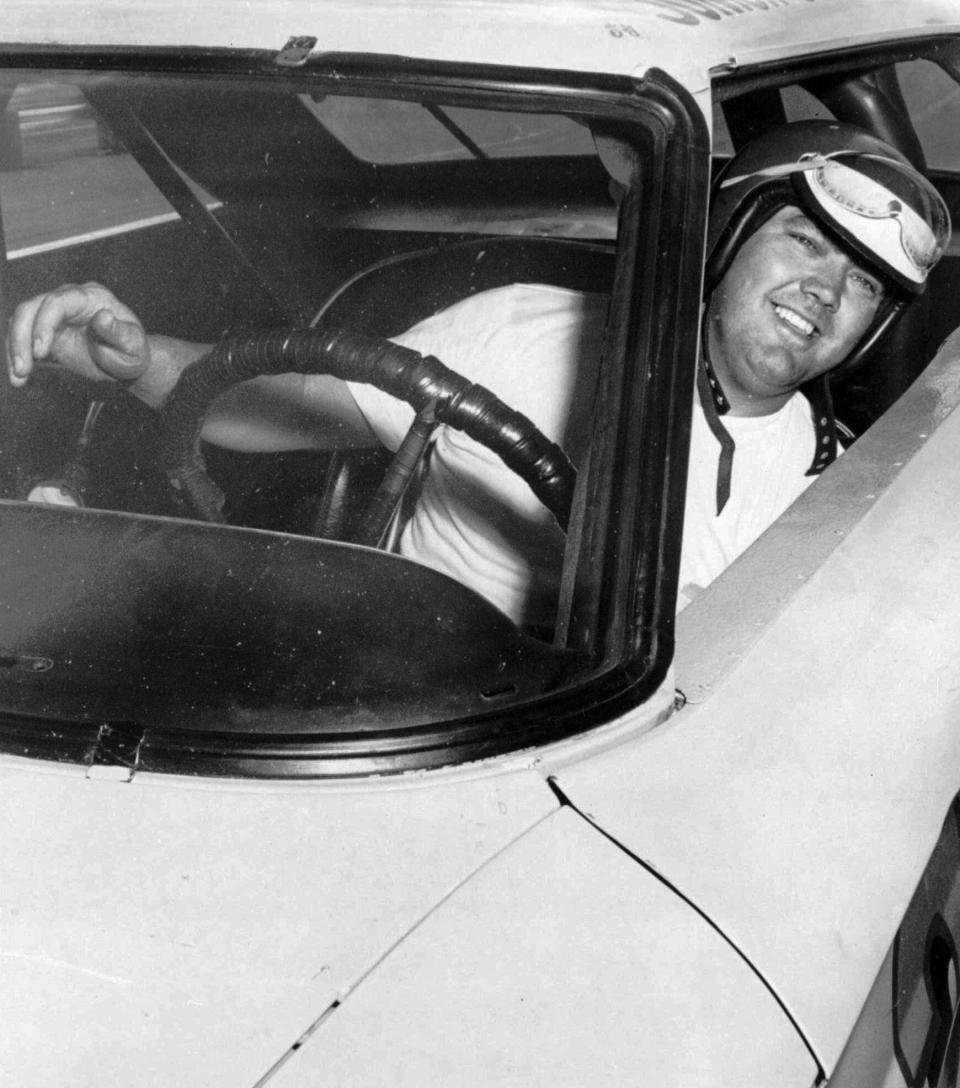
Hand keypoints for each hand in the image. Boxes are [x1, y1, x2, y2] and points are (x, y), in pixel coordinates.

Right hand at [6, 282, 150, 388]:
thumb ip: (119, 332)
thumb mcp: (133, 345)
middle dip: (22, 338)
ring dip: (15, 348)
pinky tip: (18, 377)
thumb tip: (103, 317)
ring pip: (22, 321)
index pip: (58, 302)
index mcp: (90, 297)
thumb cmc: (132, 350)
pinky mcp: (44, 330)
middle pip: (32, 308)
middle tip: (22, 368)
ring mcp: (53, 314)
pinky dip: (17, 356)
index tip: (40, 351)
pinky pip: (23, 337)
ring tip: (19, 375)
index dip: (44, 324)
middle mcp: (67, 300)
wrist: (125, 360)